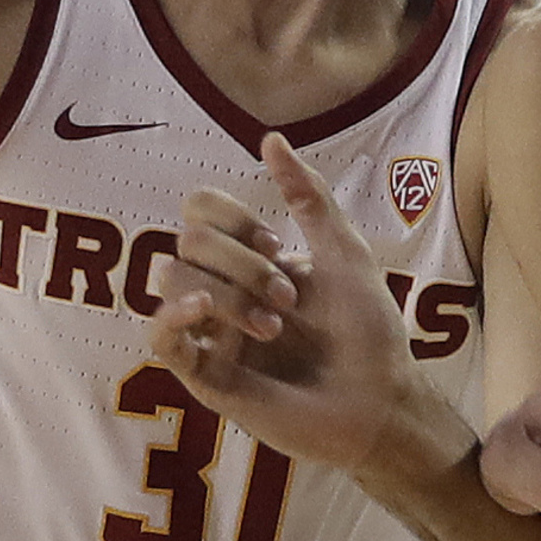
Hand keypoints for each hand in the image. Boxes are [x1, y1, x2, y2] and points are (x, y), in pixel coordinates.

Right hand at [153, 139, 431, 478]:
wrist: (380, 402)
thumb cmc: (370, 334)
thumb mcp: (346, 254)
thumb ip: (309, 197)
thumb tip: (270, 138)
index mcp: (251, 260)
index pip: (201, 212)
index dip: (231, 217)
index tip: (278, 246)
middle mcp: (225, 292)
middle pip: (188, 243)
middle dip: (240, 262)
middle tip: (288, 300)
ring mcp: (211, 334)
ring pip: (173, 282)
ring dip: (225, 293)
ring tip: (272, 326)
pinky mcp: (206, 378)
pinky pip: (160, 339)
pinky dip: (172, 316)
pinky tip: (203, 308)